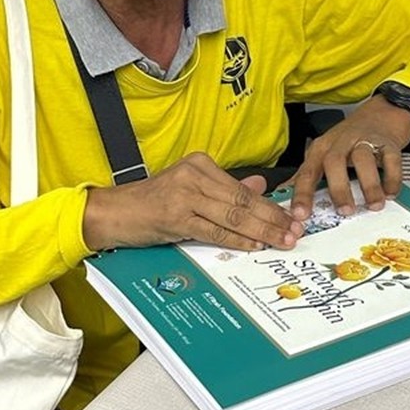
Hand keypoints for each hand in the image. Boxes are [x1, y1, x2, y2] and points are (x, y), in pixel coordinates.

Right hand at [83, 152, 302, 251]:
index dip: (270, 205)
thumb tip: (259, 185)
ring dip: (261, 231)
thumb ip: (225, 188)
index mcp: (200, 164)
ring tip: (282, 241)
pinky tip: (253, 245)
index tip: (291, 218)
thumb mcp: (190, 188)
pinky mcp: (176, 217)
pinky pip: (214, 230)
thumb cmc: (152, 202)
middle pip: (243, 200)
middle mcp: (194, 175)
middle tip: (295, 232)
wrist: (114, 212)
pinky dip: (237, 239)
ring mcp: (184, 195)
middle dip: (273, 219)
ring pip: (233, 215)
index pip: (244, 188)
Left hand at [288, 96, 409, 219]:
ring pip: (363, 159)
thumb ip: (308, 175)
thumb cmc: (350, 139)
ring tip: (374, 205)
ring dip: (369, 185)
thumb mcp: (324, 153)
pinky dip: (392, 178)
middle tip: (345, 211)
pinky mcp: (387, 142)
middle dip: (338, 189)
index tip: (301, 214)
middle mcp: (341, 143)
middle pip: (334, 162)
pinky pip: (390, 159)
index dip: (302, 194)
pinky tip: (390, 192)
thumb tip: (282, 197)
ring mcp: (364, 140)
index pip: (307, 172)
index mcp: (321, 149)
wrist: (381, 113)